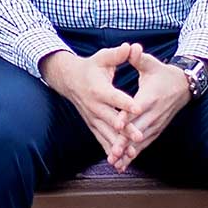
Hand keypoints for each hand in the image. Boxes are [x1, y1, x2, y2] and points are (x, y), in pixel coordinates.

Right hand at [40, 44, 137, 165]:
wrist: (69, 79)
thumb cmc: (91, 66)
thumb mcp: (103, 58)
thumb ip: (117, 55)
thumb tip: (130, 47)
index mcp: (99, 88)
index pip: (114, 96)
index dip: (125, 102)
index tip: (137, 108)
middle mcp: (94, 105)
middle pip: (111, 119)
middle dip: (125, 130)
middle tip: (138, 137)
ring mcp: (92, 117)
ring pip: (106, 133)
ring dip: (117, 144)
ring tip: (130, 154)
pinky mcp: (91, 124)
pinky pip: (100, 138)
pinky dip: (109, 149)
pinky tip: (118, 161)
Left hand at [118, 48, 192, 169]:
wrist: (183, 85)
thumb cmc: (162, 73)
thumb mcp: (150, 63)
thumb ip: (138, 57)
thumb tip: (131, 47)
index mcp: (150, 97)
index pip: (137, 108)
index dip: (126, 116)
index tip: (116, 124)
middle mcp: (154, 114)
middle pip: (138, 130)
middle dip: (125, 142)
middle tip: (112, 152)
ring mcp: (156, 124)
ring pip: (141, 141)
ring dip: (129, 153)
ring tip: (115, 163)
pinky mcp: (156, 130)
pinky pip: (145, 144)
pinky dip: (135, 154)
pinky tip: (123, 164)